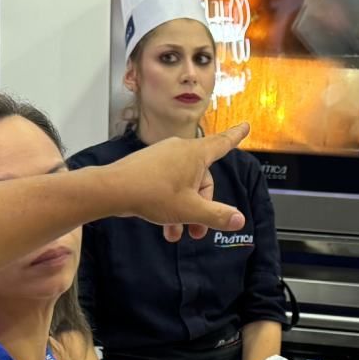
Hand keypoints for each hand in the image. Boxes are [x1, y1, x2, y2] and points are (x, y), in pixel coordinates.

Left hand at [104, 125, 250, 240]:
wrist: (113, 190)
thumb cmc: (151, 193)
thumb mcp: (190, 210)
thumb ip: (216, 215)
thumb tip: (239, 220)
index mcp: (196, 154)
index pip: (223, 143)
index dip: (236, 136)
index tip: (245, 126)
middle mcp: (180, 150)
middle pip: (202, 179)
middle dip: (202, 207)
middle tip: (196, 231)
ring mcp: (163, 156)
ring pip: (183, 185)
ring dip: (184, 210)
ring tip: (176, 232)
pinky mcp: (148, 165)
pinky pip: (167, 183)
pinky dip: (169, 203)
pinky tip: (163, 224)